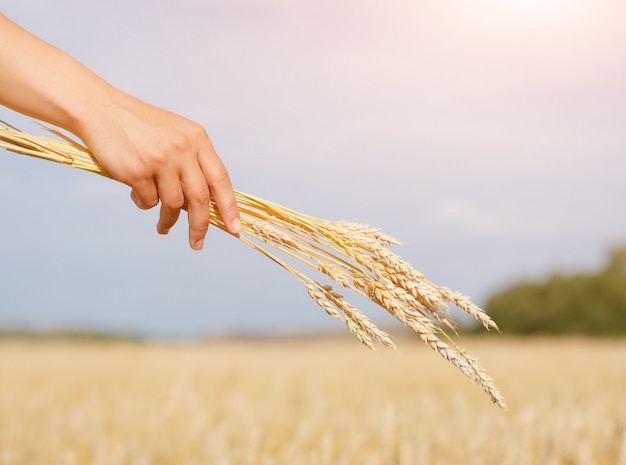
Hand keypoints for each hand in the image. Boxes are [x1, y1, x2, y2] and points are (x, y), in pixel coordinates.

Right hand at [77, 92, 240, 249]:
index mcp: (197, 138)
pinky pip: (148, 201)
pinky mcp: (137, 171)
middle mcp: (182, 148)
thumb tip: (206, 204)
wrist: (101, 110)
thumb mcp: (177, 134)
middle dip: (200, 226)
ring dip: (168, 220)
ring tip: (163, 226)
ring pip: (173, 204)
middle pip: (200, 198)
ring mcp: (160, 160)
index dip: (228, 207)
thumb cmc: (140, 126)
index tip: (234, 228)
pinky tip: (136, 194)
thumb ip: (194, 163)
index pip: (220, 179)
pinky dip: (144, 203)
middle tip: (197, 243)